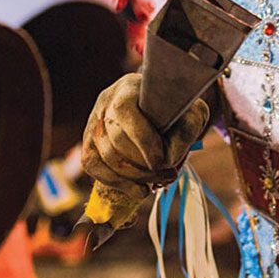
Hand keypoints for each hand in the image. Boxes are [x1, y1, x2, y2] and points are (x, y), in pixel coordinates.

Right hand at [82, 73, 208, 203]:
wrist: (157, 105)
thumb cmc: (175, 109)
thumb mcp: (189, 110)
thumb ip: (186, 129)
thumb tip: (168, 158)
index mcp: (128, 87)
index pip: (125, 112)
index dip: (144, 142)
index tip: (164, 162)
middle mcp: (106, 103)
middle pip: (116, 141)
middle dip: (143, 166)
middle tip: (168, 176)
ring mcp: (94, 123)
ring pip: (106, 158)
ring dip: (133, 178)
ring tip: (157, 183)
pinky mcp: (89, 143)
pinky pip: (94, 168)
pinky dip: (117, 183)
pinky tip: (139, 190)